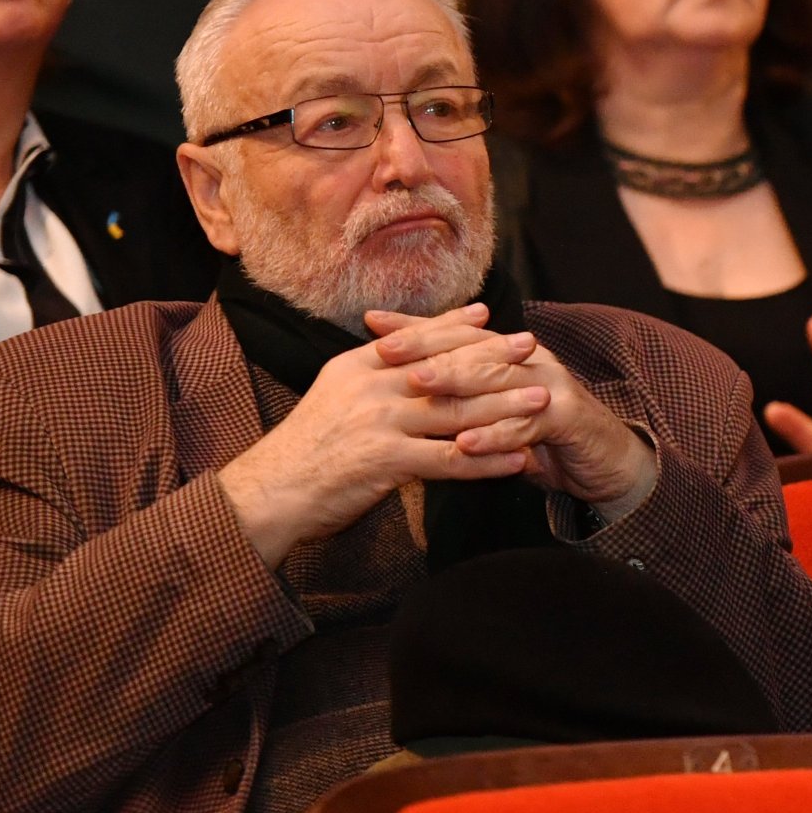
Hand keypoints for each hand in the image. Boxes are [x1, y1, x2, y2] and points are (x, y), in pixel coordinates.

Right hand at [219, 304, 548, 566]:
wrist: (270, 494)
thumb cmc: (305, 449)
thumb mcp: (332, 396)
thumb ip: (369, 375)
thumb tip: (401, 356)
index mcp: (357, 366)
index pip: (416, 339)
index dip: (456, 327)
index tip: (491, 318)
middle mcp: (371, 388)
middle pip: (445, 368)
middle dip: (493, 358)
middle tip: (532, 348)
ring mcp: (379, 423)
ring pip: (455, 411)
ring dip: (504, 406)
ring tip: (542, 400)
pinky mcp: (386, 462)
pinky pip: (450, 460)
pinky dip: (488, 460)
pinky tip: (518, 460)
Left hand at [369, 309, 659, 522]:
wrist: (605, 461)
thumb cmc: (542, 436)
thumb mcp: (495, 412)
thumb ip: (458, 397)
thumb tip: (402, 381)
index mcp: (508, 353)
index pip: (457, 332)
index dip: (416, 328)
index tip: (372, 326)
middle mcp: (529, 360)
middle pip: (473, 346)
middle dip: (427, 346)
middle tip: (384, 350)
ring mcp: (550, 386)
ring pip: (497, 378)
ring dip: (456, 381)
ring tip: (416, 385)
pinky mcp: (568, 418)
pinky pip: (525, 424)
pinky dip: (495, 435)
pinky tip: (464, 444)